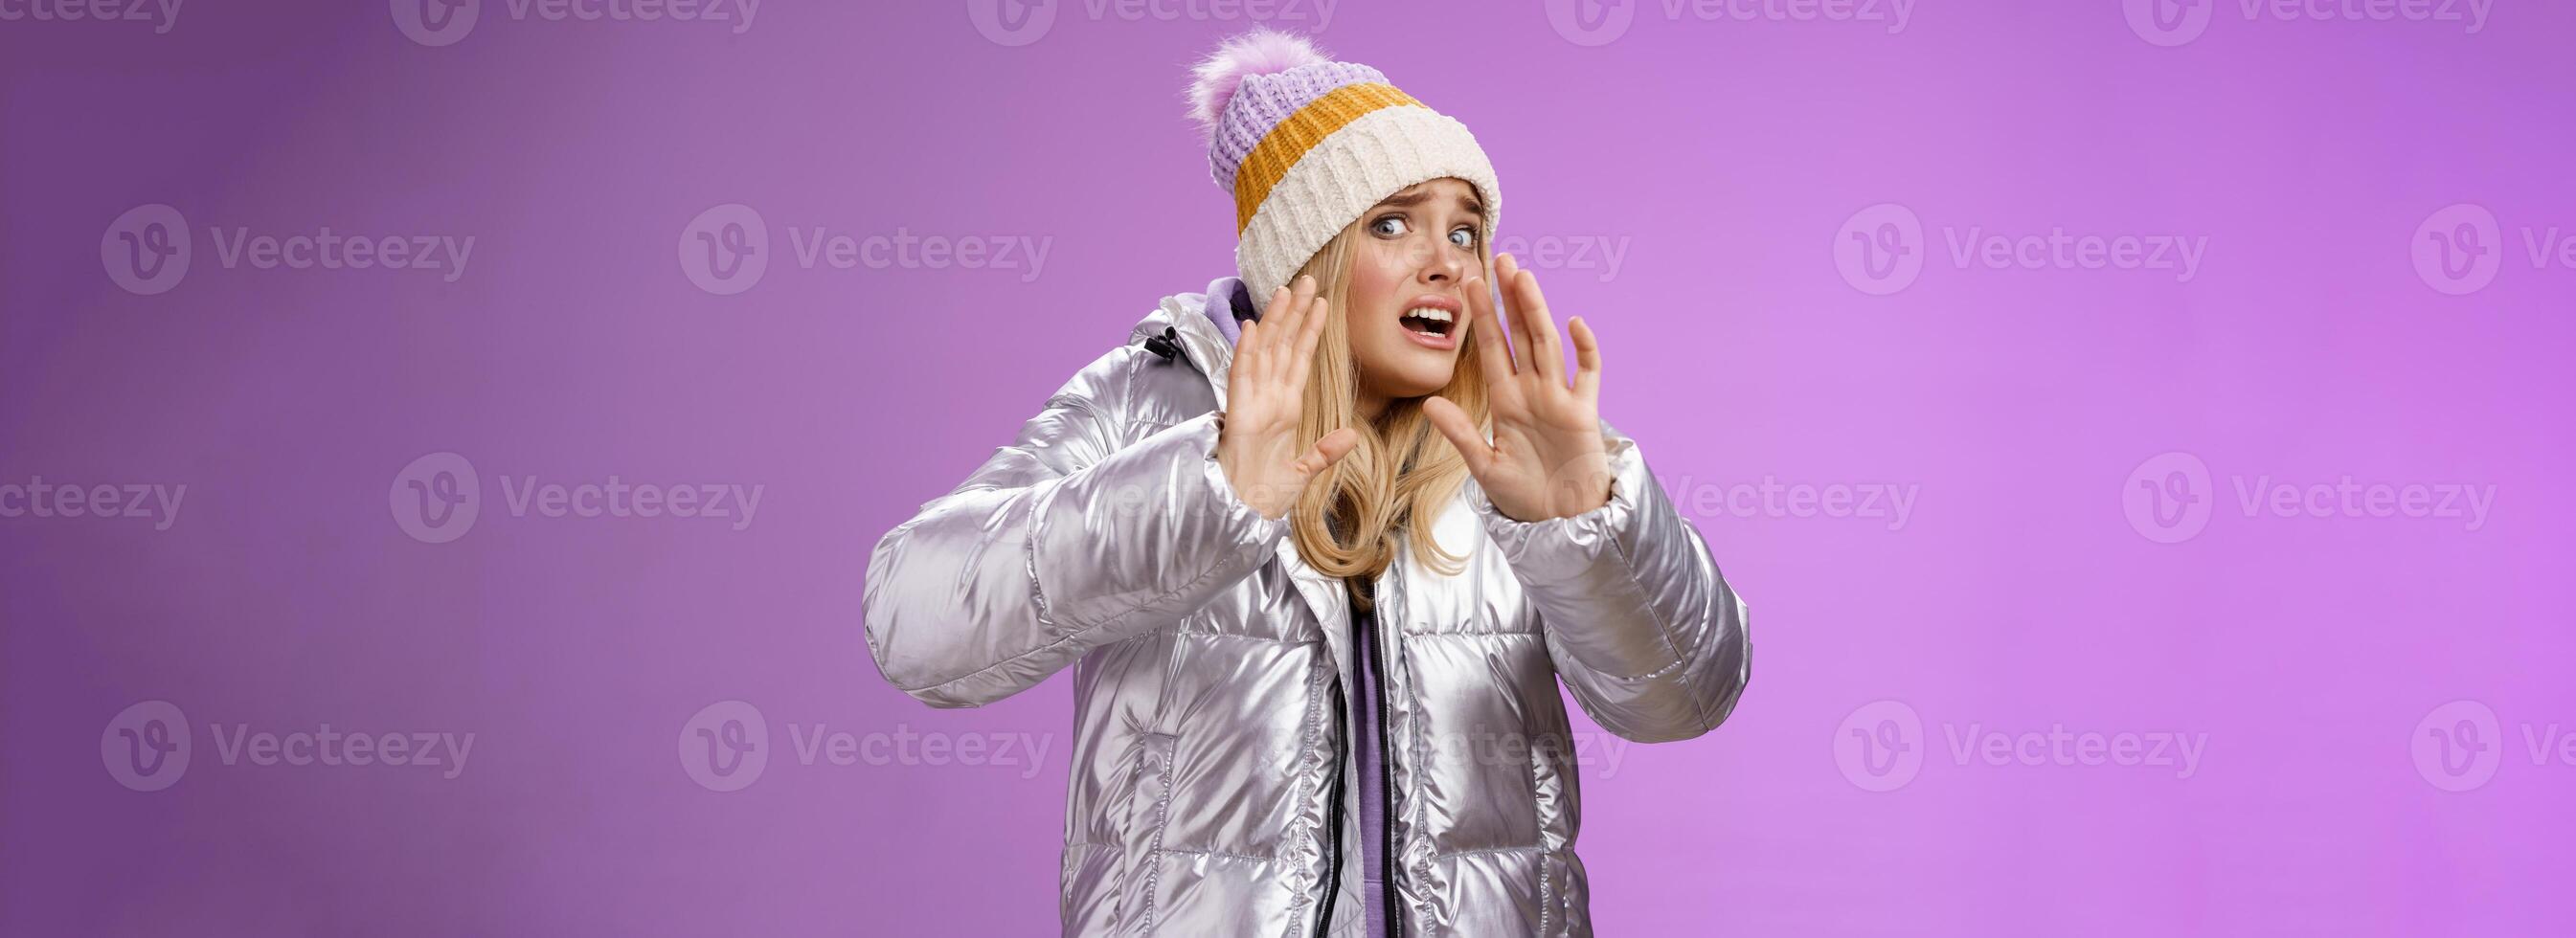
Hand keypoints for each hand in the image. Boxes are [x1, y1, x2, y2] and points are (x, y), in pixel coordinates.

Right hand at [1217, 275, 1361, 519]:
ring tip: (1285, 291)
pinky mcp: (1237, 414)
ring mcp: (1252, 404)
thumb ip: (1325, 452)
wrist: (1244, 513)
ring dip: (1274, 322)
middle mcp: (1268, 399)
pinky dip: (1246, 352)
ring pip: (1264, 353)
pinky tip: (1253, 328)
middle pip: (1283, 347)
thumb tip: (1352, 437)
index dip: (1310, 331)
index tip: (1323, 304)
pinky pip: (1241, 378)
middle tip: (1307, 281)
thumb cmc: (1266, 494)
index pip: (1300, 360)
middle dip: (1294, 313)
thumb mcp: (1304, 472)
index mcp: (1284, 408)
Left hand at [1423, 253, 1613, 522]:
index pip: (1491, 349)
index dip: (1481, 317)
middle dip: (1510, 299)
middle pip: (1520, 336)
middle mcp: (1532, 392)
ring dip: (1537, 311)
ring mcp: (1560, 399)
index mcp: (1505, 401)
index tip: (1468, 284)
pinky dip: (1584, 349)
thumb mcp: (1484, 466)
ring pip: (1547, 345)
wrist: (1560, 524)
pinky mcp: (1584, 414)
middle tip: (1500, 258)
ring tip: (1524, 277)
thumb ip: (1460, 433)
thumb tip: (1429, 402)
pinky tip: (1574, 323)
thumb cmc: (1523, 497)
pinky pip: (1588, 375)